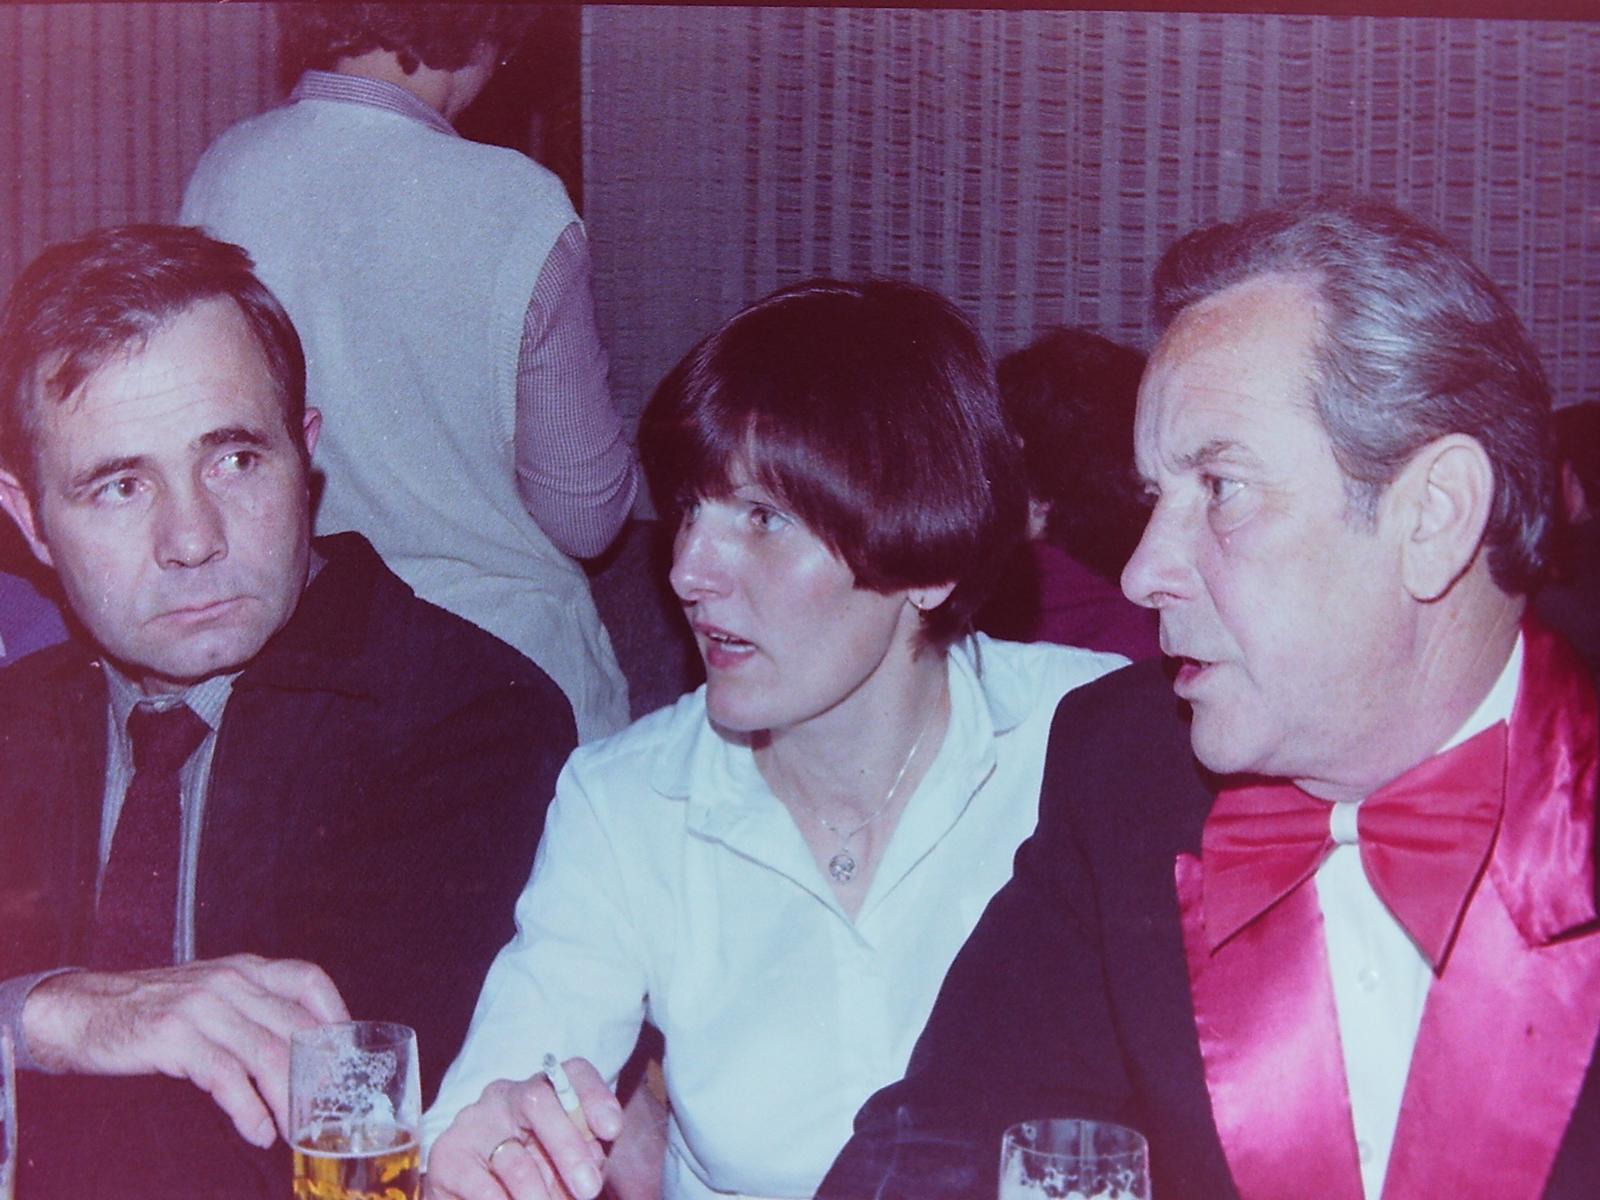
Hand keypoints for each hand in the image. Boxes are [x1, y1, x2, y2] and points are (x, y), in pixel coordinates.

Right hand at [21, 953, 347, 1147]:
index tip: (350, 1052)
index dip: (336, 1014)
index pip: (307, 980)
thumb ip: (253, 1010)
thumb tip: (303, 1050)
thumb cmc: (155, 1008)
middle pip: (294, 1028)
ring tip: (298, 1131)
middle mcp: (230, 981)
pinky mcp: (174, 1037)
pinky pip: (226, 1077)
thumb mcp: (212, 995)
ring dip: (289, 1101)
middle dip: (318, 1075)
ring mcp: (202, 1007)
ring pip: (267, 1055)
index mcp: (245, 969)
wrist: (84, 1010)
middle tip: (328, 1111)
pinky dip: (249, 1110)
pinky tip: (259, 1131)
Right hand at [425, 1058, 623, 1199]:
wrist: (470, 1191)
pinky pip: (481, 1186)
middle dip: (568, 1147)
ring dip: (536, 1192)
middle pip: (538, 1101)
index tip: (612, 1129)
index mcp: (543, 1091)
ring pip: (512, 1155)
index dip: (594, 1096)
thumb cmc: (534, 1173)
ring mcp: (473, 1123)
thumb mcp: (564, 1162)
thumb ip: (584, 1157)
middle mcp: (506, 1096)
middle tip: (589, 1188)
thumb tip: (593, 1167)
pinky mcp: (448, 1156)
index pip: (572, 1074)